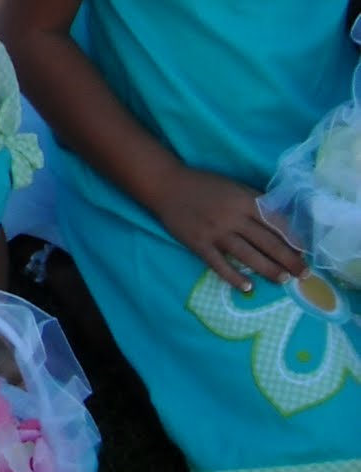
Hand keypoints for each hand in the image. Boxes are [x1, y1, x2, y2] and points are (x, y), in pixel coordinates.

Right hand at [151, 165, 304, 289]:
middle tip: (304, 274)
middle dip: (289, 260)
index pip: (275, 222)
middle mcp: (232, 217)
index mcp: (243, 200)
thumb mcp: (232, 187)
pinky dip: (234, 278)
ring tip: (283, 280)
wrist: (166, 184)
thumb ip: (253, 202)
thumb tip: (279, 223)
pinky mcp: (199, 243)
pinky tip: (248, 288)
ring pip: (248, 256)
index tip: (305, 252)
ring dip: (268, 270)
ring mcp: (215, 231)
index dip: (293, 239)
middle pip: (267, 242)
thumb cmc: (202, 185)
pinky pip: (219, 265)